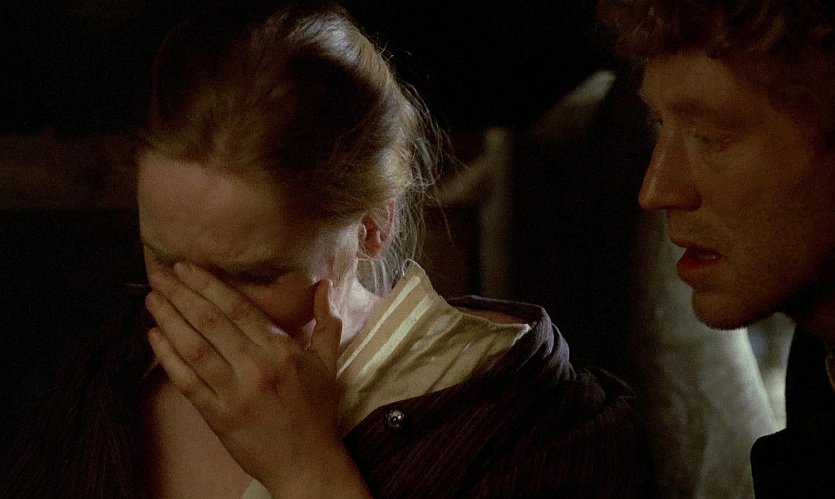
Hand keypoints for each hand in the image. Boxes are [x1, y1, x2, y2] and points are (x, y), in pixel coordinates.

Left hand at [145, 262, 369, 497]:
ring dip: (169, 319)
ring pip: (194, 347)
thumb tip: (325, 285)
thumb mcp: (329, 364)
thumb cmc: (318, 413)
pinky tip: (155, 336)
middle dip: (181, 293)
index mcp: (282, 351)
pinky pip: (186, 381)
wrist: (307, 463)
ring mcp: (234, 392)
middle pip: (211, 321)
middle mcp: (256, 367)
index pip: (239, 308)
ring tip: (152, 298)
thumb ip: (326, 323)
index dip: (209, 284)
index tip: (187, 266)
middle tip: (159, 272)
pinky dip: (168, 357)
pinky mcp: (217, 416)